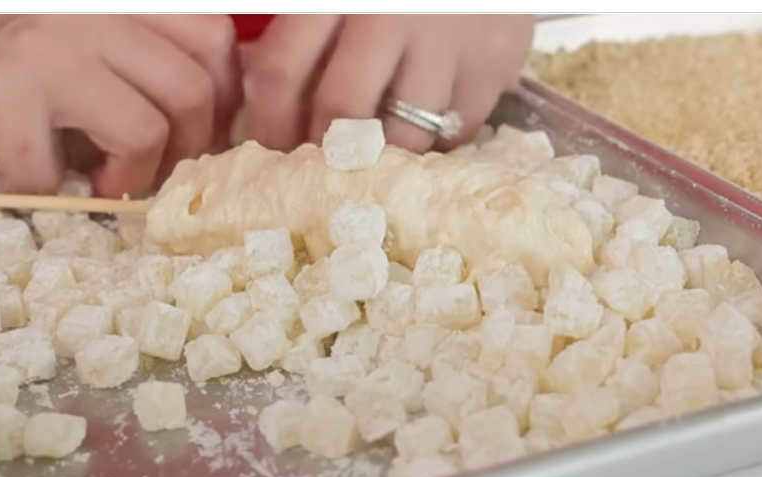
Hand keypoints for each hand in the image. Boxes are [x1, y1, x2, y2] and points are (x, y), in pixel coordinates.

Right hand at [0, 15, 240, 196]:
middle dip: (191, 149)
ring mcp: (39, 49)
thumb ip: (137, 53)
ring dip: (134, 178)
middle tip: (161, 171)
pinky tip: (28, 173)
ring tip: (107, 184)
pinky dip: (48, 189)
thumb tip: (212, 116)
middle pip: (193, 89)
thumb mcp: (77, 26)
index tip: (204, 131)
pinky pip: (56, 170)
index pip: (213, 36)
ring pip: (143, 130)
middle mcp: (84, 10)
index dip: (224, 96)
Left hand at [241, 15, 534, 153]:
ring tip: (377, 159)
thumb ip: (305, 33)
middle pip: (341, 111)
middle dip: (325, 153)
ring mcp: (448, 42)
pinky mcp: (495, 64)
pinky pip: (455, 133)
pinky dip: (435, 145)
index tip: (266, 157)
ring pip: (404, 136)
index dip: (267, 126)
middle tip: (320, 175)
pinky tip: (427, 130)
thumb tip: (268, 105)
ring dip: (384, 158)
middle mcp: (391, 14)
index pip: (281, 72)